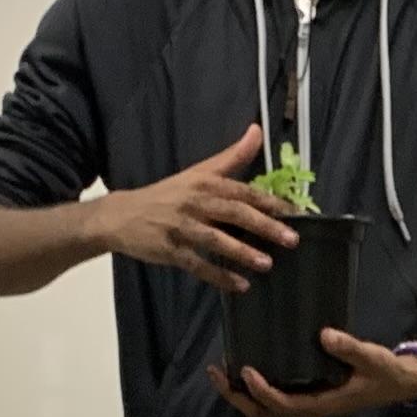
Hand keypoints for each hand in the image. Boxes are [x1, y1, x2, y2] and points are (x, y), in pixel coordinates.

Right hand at [99, 126, 296, 288]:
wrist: (122, 214)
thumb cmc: (167, 194)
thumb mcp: (198, 172)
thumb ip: (231, 156)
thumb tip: (257, 131)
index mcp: (204, 183)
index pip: (242, 191)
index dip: (269, 201)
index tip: (295, 213)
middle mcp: (194, 203)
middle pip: (233, 213)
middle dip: (263, 226)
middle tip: (291, 239)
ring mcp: (181, 227)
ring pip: (215, 240)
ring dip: (241, 253)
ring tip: (266, 264)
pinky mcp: (169, 250)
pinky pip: (197, 265)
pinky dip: (219, 276)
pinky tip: (240, 286)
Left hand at [210, 331, 416, 416]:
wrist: (400, 383)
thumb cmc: (385, 373)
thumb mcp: (372, 358)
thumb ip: (350, 348)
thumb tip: (324, 335)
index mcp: (321, 404)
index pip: (282, 405)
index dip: (261, 391)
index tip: (245, 370)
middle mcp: (309, 409)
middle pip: (264, 413)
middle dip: (237, 397)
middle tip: (216, 373)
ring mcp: (307, 404)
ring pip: (265, 410)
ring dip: (241, 395)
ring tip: (221, 372)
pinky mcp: (308, 395)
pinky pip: (274, 399)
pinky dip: (253, 390)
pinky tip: (244, 369)